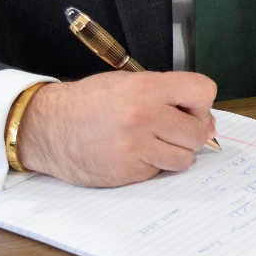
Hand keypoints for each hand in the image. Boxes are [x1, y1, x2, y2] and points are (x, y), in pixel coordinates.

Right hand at [16, 71, 217, 186]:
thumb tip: (207, 122)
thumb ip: (168, 96)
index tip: (188, 108)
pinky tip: (132, 153)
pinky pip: (159, 172)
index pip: (204, 91)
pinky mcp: (129, 172)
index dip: (200, 102)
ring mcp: (136, 148)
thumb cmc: (89, 103)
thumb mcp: (128, 83)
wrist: (47, 127)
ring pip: (184, 158)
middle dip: (190, 132)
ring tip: (152, 142)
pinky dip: (152, 164)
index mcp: (146, 88)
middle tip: (171, 128)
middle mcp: (144, 117)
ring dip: (174, 152)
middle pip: (198, 132)